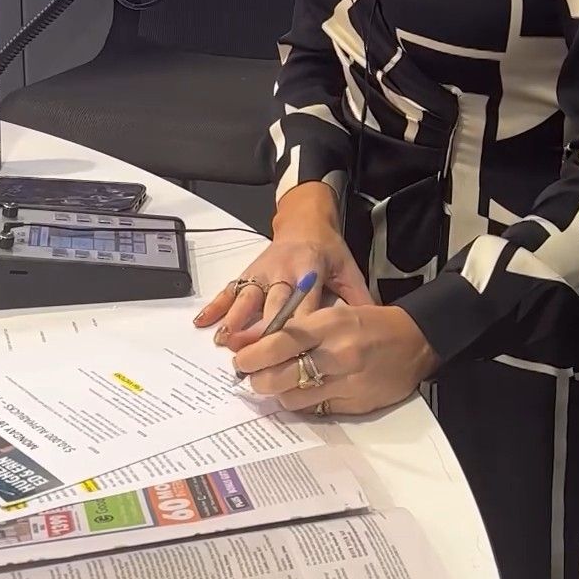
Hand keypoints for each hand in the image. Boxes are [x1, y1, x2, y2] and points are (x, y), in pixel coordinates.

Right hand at [193, 229, 370, 347]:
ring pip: (247, 297)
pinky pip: (229, 289)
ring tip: (224, 343)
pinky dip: (215, 306)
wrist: (304, 220)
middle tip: (251, 358)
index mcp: (311, 270)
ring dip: (234, 320)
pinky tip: (202, 323)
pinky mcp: (248, 271)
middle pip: (272, 304)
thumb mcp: (348, 269)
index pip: (305, 303)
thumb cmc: (328, 251)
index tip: (292, 354)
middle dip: (261, 331)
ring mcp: (263, 271)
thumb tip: (375, 326)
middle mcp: (284, 271)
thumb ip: (358, 297)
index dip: (298, 328)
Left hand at [230, 303, 439, 415]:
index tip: (240, 359)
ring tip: (278, 383)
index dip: (254, 353)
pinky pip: (314, 410)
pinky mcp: (353, 405)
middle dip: (258, 379)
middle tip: (253, 375)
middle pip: (279, 376)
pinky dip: (303, 402)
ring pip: (292, 399)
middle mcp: (338, 354)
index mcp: (331, 324)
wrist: (415, 343)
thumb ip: (298, 328)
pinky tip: (305, 391)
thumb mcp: (335, 313)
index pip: (281, 341)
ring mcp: (346, 383)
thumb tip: (254, 342)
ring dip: (278, 393)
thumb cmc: (370, 324)